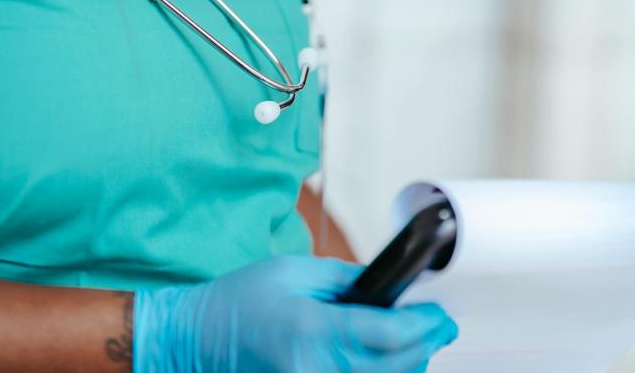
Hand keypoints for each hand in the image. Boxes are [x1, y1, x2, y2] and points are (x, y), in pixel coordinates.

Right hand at [134, 256, 458, 372]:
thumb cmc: (238, 301)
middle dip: (426, 343)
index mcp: (311, 330)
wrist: (194, 341)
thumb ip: (349, 280)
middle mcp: (314, 370)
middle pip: (397, 366)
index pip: (390, 334)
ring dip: (409, 364)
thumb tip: (394, 288)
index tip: (440, 312)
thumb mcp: (294, 271)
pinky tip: (386, 361)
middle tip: (438, 324)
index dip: (426, 324)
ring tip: (414, 340)